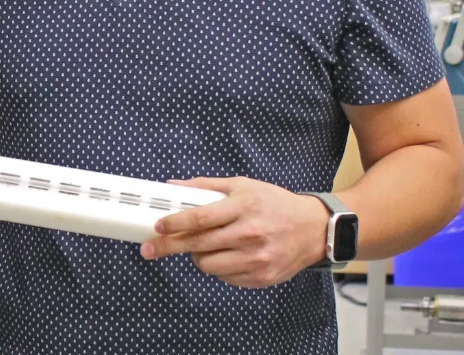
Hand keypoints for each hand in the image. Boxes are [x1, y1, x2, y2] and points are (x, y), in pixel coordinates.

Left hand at [139, 177, 329, 288]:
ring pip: (208, 265)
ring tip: (202, 246)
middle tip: (149, 249)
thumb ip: (207, 186)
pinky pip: (225, 277)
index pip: (200, 218)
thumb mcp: (243, 185)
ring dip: (196, 256)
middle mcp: (249, 234)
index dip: (174, 223)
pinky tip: (226, 254)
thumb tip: (173, 186)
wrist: (313, 228)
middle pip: (198, 244)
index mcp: (243, 207)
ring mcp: (256, 259)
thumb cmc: (274, 203)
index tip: (157, 226)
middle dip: (168, 247)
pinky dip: (218, 267)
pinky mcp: (261, 277)